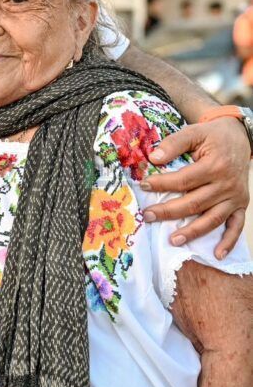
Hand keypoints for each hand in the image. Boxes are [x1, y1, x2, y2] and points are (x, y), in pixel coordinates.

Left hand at [140, 117, 250, 257]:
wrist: (240, 138)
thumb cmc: (214, 136)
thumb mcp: (195, 132)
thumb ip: (174, 143)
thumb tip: (154, 158)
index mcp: (215, 165)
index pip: (184, 180)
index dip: (162, 184)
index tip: (144, 186)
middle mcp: (227, 184)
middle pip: (194, 203)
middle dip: (169, 211)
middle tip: (148, 216)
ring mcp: (235, 197)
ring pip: (212, 219)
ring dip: (193, 232)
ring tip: (173, 240)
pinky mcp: (241, 205)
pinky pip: (236, 226)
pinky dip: (229, 242)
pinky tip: (217, 254)